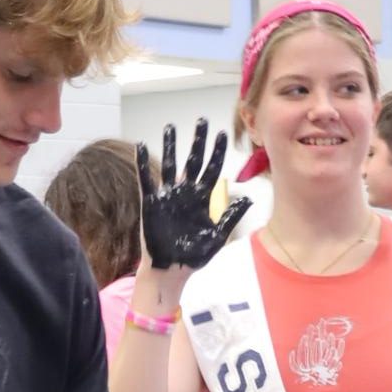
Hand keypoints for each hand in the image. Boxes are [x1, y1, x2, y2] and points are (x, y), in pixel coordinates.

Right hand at [138, 119, 251, 269]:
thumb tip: (248, 199)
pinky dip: (143, 163)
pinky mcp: (151, 203)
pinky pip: (147, 179)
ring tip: (170, 127)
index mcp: (202, 199)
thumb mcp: (217, 236)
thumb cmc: (194, 256)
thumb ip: (230, 216)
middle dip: (197, 141)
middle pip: (193, 161)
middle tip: (201, 121)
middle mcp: (186, 193)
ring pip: (170, 165)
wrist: (173, 270)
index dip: (217, 152)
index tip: (222, 134)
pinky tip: (142, 146)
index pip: (212, 170)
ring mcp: (168, 196)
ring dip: (170, 146)